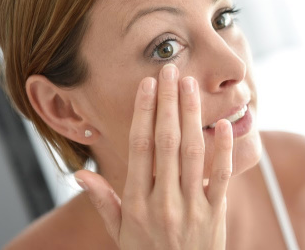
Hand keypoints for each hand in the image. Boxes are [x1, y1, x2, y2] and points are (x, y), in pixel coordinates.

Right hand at [75, 64, 232, 248]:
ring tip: (191, 86)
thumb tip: (81, 174)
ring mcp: (191, 207)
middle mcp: (163, 201)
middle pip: (166, 142)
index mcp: (137, 203)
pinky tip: (223, 124)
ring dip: (191, 116)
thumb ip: (103, 201)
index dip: (143, 113)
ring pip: (192, 153)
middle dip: (168, 103)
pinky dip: (223, 150)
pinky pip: (221, 177)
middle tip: (171, 71)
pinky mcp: (215, 213)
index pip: (139, 148)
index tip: (148, 86)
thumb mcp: (120, 232)